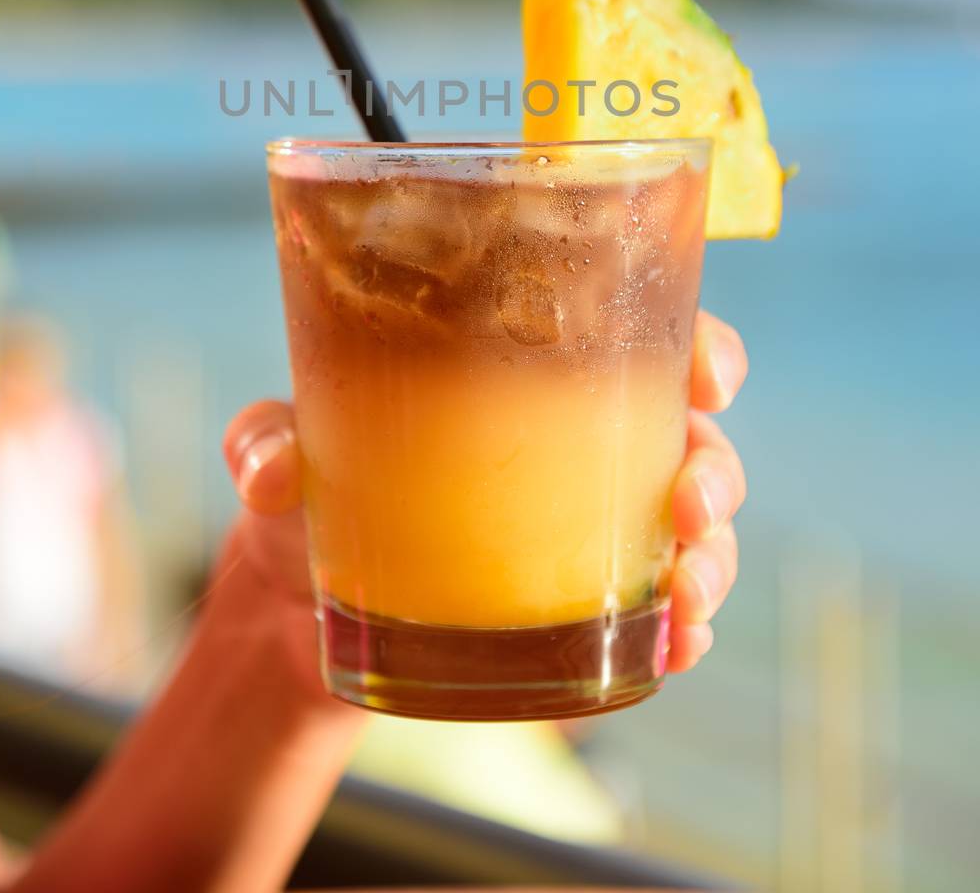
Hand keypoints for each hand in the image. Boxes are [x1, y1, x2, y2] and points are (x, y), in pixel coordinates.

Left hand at [222, 309, 748, 690]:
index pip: (638, 332)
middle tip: (690, 504)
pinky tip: (679, 646)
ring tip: (688, 597)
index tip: (712, 374)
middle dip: (714, 468)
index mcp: (529, 368)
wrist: (300, 603)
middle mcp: (577, 438)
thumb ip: (265, 439)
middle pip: (688, 435)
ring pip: (691, 530)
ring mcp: (588, 526)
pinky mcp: (579, 608)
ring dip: (711, 561)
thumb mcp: (285, 446)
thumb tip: (271, 470)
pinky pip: (656, 614)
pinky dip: (680, 631)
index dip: (698, 344)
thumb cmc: (312, 487)